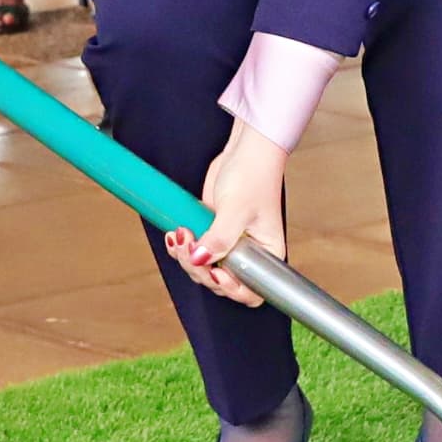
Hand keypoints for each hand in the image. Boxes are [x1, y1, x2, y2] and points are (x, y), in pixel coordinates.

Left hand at [168, 117, 288, 305]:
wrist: (243, 150)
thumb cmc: (254, 175)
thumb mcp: (236, 209)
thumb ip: (219, 238)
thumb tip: (200, 260)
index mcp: (266, 253)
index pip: (252, 290)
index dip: (231, 289)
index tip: (216, 274)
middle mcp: (249, 253)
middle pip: (220, 282)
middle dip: (199, 268)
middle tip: (188, 243)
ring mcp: (229, 243)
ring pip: (203, 268)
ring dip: (186, 257)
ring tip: (179, 234)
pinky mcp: (212, 232)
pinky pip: (195, 251)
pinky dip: (181, 247)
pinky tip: (174, 234)